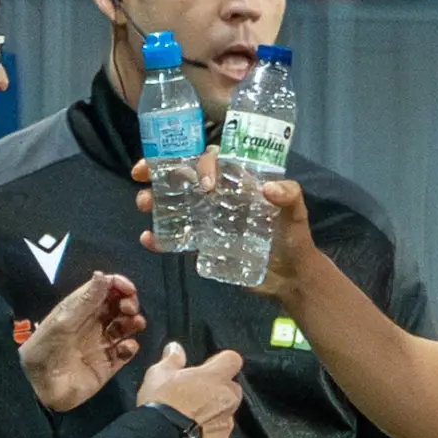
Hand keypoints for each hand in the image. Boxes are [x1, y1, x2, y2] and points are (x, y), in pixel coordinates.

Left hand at [21, 271, 144, 411]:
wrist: (39, 387)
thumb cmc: (45, 349)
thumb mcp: (63, 321)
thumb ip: (86, 300)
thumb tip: (103, 275)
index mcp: (80, 309)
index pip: (105, 290)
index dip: (118, 285)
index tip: (128, 289)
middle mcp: (93, 324)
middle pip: (119, 306)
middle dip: (129, 303)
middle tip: (129, 308)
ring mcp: (102, 344)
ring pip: (126, 327)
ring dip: (134, 322)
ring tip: (135, 324)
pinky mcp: (108, 365)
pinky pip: (126, 351)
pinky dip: (130, 347)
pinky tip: (125, 348)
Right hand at [132, 157, 319, 305]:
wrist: (290, 277)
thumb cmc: (294, 238)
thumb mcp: (297, 214)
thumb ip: (290, 197)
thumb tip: (268, 189)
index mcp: (239, 181)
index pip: (214, 160)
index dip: (202, 162)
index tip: (203, 183)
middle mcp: (220, 195)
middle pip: (185, 175)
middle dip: (160, 171)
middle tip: (140, 176)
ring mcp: (209, 218)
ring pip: (176, 202)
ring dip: (154, 200)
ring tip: (142, 204)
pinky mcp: (204, 243)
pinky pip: (178, 236)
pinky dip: (161, 237)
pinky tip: (149, 238)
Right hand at [133, 342, 244, 437]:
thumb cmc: (161, 402)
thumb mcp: (159, 374)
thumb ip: (172, 359)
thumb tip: (175, 348)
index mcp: (216, 376)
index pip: (233, 360)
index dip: (221, 362)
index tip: (208, 367)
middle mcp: (228, 398)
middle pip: (232, 387)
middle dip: (219, 389)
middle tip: (198, 394)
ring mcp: (227, 422)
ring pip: (228, 411)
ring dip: (217, 411)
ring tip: (194, 417)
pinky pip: (221, 434)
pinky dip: (211, 433)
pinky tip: (195, 435)